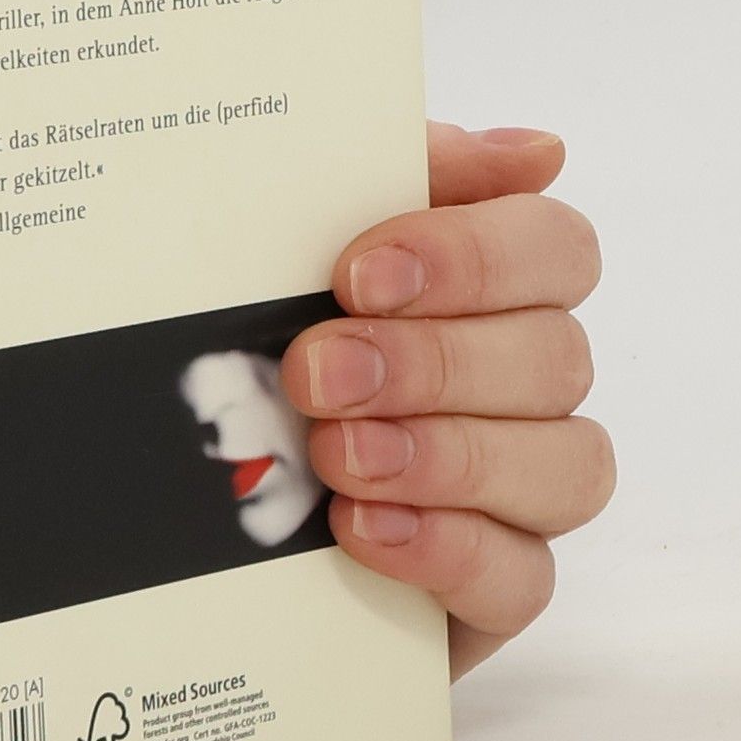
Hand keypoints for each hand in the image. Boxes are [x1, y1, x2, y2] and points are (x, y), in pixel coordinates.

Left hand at [279, 123, 609, 677]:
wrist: (171, 485)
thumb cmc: (253, 342)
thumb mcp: (296, 241)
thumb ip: (397, 175)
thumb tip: (537, 152)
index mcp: (492, 285)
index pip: (557, 247)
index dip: (475, 257)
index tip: (359, 275)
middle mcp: (525, 382)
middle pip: (556, 357)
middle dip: (431, 362)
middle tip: (316, 373)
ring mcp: (521, 491)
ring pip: (569, 466)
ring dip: (447, 455)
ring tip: (338, 458)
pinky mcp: (494, 589)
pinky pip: (525, 577)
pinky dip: (448, 548)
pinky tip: (365, 530)